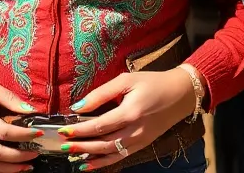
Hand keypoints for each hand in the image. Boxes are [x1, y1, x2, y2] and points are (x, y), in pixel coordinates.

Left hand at [58, 69, 196, 166]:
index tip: (64, 130)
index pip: (99, 126)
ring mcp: (140, 140)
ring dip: (90, 156)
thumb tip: (78, 106)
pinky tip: (90, 164)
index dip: (80, 129)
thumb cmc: (152, 83)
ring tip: (72, 156)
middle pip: (103, 143)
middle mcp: (135, 131)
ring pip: (111, 153)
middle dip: (81, 145)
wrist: (180, 94)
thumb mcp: (126, 80)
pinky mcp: (143, 144)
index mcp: (130, 112)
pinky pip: (121, 157)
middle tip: (63, 144)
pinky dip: (104, 163)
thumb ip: (101, 93)